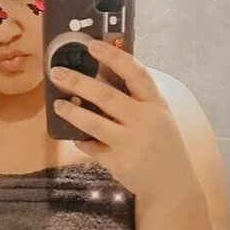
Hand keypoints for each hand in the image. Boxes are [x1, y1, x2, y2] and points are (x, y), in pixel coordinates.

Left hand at [50, 39, 195, 203]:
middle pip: (106, 96)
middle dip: (77, 82)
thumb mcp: (158, 116)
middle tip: (56, 73)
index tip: (92, 45)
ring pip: (93, 123)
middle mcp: (145, 121)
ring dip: (71, 112)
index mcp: (155, 104)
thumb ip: (136, 98)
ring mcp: (131, 143)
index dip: (113, 57)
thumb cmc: (162, 144)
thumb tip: (102, 73)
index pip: (135, 73)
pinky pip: (91, 147)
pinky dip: (80, 140)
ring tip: (57, 104)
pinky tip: (73, 135)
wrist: (173, 185)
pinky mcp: (119, 163)